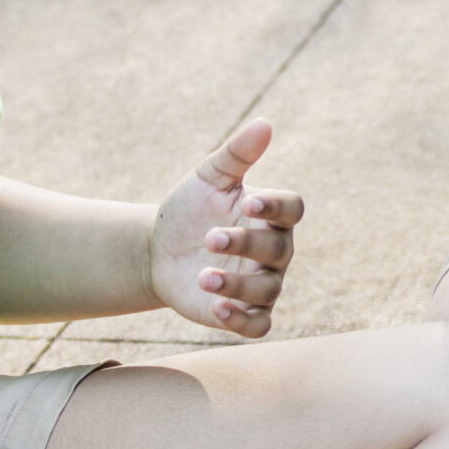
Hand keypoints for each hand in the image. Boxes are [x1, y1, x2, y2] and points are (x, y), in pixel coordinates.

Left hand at [150, 119, 301, 337]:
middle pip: (279, 251)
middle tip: (211, 237)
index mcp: (271, 216)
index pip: (292, 210)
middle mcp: (274, 252)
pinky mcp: (243, 314)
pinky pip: (259, 325)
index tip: (249, 203)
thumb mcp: (208, 178)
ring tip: (203, 277)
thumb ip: (237, 154)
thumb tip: (265, 124)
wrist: (156, 250)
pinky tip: (216, 308)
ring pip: (268, 290)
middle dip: (246, 245)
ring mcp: (261, 285)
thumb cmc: (189, 210)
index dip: (276, 208)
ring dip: (238, 286)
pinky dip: (242, 320)